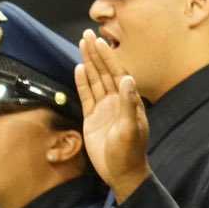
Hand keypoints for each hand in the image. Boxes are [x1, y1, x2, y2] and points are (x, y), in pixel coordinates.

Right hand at [76, 32, 151, 199]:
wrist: (121, 172)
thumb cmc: (129, 152)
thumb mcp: (130, 128)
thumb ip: (127, 104)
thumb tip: (127, 78)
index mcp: (128, 101)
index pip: (118, 74)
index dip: (109, 58)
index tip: (101, 42)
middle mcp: (116, 101)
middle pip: (105, 72)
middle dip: (97, 54)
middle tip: (87, 35)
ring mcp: (104, 109)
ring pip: (95, 81)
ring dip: (89, 63)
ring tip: (81, 45)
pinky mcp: (92, 118)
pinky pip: (87, 96)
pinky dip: (82, 82)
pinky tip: (78, 68)